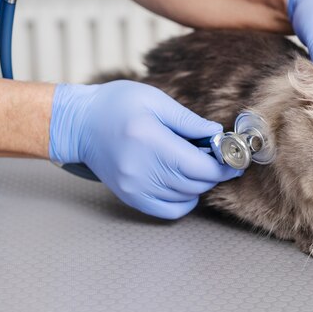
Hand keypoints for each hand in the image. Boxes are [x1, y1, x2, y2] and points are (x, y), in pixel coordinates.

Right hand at [49, 80, 241, 218]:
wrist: (79, 124)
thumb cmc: (116, 105)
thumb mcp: (155, 100)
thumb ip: (189, 120)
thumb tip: (218, 134)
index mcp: (152, 142)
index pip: (202, 168)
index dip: (224, 165)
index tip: (233, 158)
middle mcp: (143, 170)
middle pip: (198, 184)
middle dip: (214, 172)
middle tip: (216, 156)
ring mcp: (135, 188)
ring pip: (187, 197)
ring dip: (199, 184)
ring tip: (193, 164)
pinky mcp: (131, 197)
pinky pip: (170, 210)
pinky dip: (184, 200)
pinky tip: (182, 181)